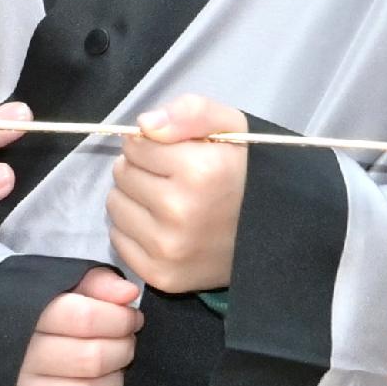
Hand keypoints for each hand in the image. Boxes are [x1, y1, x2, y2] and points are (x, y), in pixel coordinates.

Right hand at [1, 267, 142, 385]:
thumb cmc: (7, 309)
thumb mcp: (44, 282)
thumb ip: (91, 281)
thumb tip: (129, 294)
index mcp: (25, 315)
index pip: (87, 318)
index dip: (121, 319)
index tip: (132, 318)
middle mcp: (18, 358)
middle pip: (91, 359)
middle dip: (123, 349)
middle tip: (126, 343)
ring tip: (114, 372)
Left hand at [106, 94, 247, 293]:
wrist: (271, 236)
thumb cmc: (244, 175)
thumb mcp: (231, 127)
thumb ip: (190, 111)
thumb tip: (144, 124)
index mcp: (200, 170)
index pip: (136, 144)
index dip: (154, 144)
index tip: (175, 154)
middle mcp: (181, 210)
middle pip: (122, 173)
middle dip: (142, 170)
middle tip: (171, 179)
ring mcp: (169, 247)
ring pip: (115, 205)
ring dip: (134, 199)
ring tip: (166, 202)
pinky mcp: (161, 274)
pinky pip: (118, 239)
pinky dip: (134, 230)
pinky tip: (162, 228)